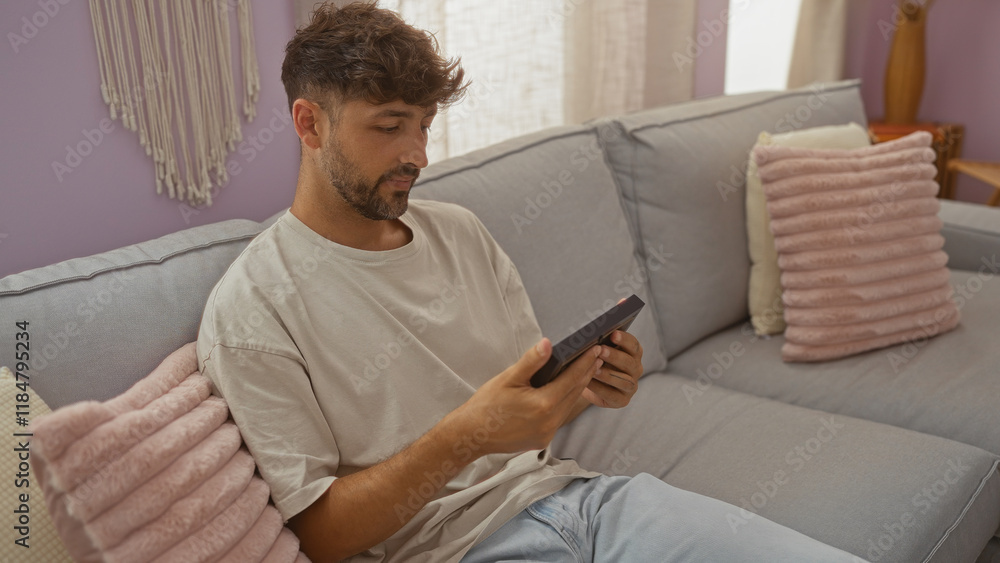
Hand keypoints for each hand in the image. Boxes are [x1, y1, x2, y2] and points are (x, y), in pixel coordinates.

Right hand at [443, 338, 602, 455]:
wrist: (471, 435)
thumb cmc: (487, 404)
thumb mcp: (508, 378)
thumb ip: (531, 361)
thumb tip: (548, 343)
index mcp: (544, 405)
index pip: (572, 379)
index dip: (585, 363)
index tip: (596, 349)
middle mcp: (550, 422)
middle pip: (574, 393)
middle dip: (586, 373)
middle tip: (597, 357)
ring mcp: (547, 433)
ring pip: (568, 406)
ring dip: (578, 388)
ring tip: (586, 371)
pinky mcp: (542, 440)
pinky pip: (559, 417)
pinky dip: (564, 402)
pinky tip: (565, 391)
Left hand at [582, 329, 642, 407]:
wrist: (591, 385)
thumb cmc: (596, 362)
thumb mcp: (600, 352)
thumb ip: (600, 345)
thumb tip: (588, 335)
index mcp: (633, 354)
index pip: (634, 345)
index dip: (624, 340)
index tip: (613, 334)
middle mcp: (636, 369)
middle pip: (629, 362)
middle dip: (615, 356)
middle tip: (601, 350)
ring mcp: (631, 387)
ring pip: (624, 380)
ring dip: (608, 374)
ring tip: (594, 369)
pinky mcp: (622, 400)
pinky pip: (612, 395)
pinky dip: (600, 388)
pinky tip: (589, 383)